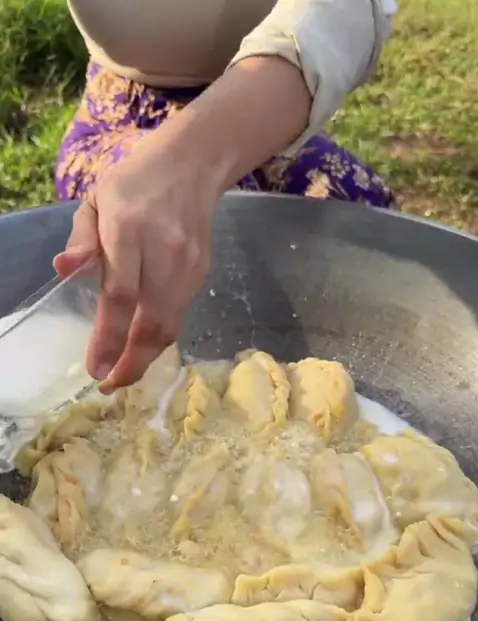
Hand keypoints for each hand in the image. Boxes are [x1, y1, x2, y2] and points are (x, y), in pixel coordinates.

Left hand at [54, 56, 309, 391]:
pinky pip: (178, 316)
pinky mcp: (201, 274)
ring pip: (169, 326)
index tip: (95, 369)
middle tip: (110, 385)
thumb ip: (81, 238)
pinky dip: (160, 338)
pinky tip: (142, 347)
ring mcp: (187, 266)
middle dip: (131, 362)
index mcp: (128, 230)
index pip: (120, 296)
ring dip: (146, 357)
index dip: (108, 338)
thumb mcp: (97, 199)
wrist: (193, 165)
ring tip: (123, 374)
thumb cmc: (135, 182)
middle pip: (151, 322)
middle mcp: (162, 252)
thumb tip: (63, 270)